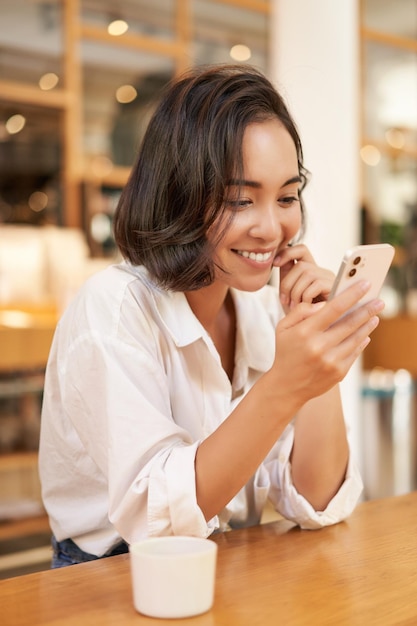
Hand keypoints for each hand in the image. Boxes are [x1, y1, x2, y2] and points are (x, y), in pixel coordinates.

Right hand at [269, 279, 384, 406]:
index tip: (365, 285)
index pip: (334, 308)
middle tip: (379, 300)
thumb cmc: (286, 352)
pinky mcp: (339, 372)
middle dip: (367, 309)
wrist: (286, 386)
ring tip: (375, 316)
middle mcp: (320, 346)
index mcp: (305, 332)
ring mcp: (331, 361)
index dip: (352, 295)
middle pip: (350, 323)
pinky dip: (361, 342)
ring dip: (367, 325)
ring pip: (356, 338)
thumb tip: (323, 305)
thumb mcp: (283, 328)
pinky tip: (365, 334)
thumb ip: (301, 311)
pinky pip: (354, 353)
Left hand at [273, 244, 334, 313]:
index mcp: (310, 271)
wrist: (312, 336)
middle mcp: (322, 272)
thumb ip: (286, 280)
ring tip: (296, 307)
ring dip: (296, 291)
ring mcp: (331, 279)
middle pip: (301, 264)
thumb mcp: (290, 297)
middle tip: (286, 301)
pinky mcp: (336, 289)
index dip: (287, 252)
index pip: (301, 250)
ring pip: (307, 272)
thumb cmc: (301, 318)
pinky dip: (306, 296)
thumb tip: (278, 260)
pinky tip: (306, 307)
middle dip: (288, 283)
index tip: (275, 263)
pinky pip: (316, 284)